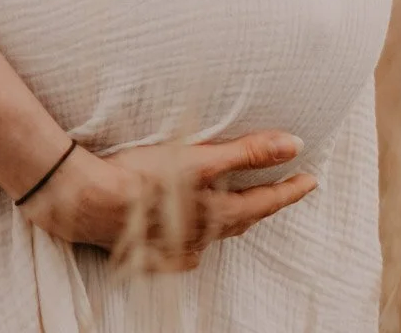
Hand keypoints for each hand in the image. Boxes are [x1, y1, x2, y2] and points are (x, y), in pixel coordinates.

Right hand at [17, 130, 317, 272]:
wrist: (89, 202)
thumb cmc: (143, 177)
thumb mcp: (201, 158)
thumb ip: (248, 153)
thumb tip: (294, 145)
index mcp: (218, 214)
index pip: (266, 201)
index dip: (290, 190)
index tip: (311, 180)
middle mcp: (202, 238)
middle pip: (242, 220)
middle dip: (263, 204)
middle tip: (282, 191)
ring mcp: (175, 250)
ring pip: (213, 234)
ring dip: (230, 218)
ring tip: (239, 205)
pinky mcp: (150, 254)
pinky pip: (184, 248)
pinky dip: (196, 236)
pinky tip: (191, 232)